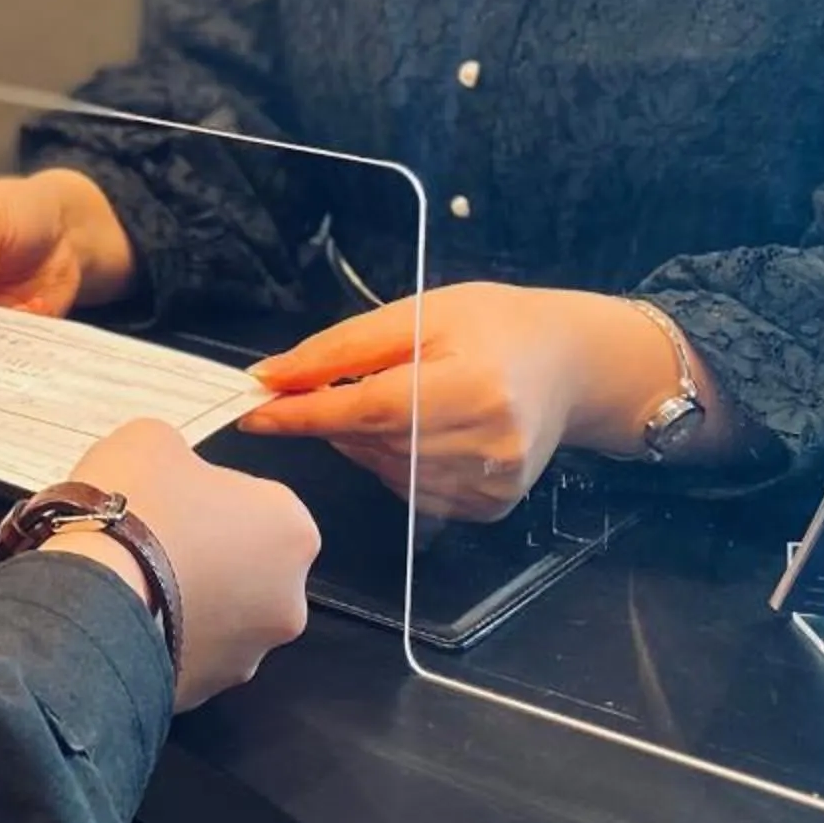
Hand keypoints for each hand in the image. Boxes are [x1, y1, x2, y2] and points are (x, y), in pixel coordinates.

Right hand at [43, 419, 317, 710]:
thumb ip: (180, 455)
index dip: (214, 497)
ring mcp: (250, 652)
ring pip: (222, 617)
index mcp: (292, 528)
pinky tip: (128, 615)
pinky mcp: (208, 691)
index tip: (176, 497)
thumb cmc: (134, 507)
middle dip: (211, 555)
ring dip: (191, 600)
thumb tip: (172, 472)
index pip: (260, 504)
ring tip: (135, 580)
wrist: (92, 592)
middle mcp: (289, 598)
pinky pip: (189, 655)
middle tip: (156, 539)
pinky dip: (166, 637)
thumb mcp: (153, 440)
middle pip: (249, 566)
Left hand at [239, 283, 665, 521]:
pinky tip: (420, 431)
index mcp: (473, 387)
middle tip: (329, 387)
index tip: (254, 413)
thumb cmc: (493, 326)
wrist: (568, 364)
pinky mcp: (490, 507)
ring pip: (384, 472)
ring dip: (364, 441)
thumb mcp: (418, 314)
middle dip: (335, 419)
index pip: (367, 409)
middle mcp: (487, 446)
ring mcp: (492, 485)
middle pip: (372, 444)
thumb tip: (272, 377)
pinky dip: (394, 463)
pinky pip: (411, 492)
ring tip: (396, 398)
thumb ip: (342, 349)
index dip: (305, 414)